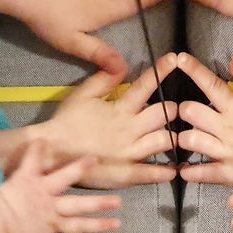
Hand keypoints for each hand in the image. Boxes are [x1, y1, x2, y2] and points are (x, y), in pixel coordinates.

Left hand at [0, 144, 121, 232]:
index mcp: (54, 222)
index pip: (81, 225)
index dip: (99, 224)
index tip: (117, 223)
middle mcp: (52, 206)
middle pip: (79, 205)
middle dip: (99, 203)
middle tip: (118, 199)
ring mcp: (41, 190)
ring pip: (64, 179)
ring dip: (78, 168)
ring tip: (94, 159)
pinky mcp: (26, 177)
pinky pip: (32, 161)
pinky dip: (36, 150)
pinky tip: (44, 138)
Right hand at [31, 54, 179, 186]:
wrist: (52, 151)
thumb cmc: (66, 122)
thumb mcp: (82, 95)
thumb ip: (103, 79)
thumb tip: (121, 64)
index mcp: (120, 108)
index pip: (145, 86)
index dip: (161, 71)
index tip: (175, 59)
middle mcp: (129, 129)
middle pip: (163, 115)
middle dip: (173, 109)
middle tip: (178, 110)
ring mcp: (129, 152)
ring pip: (163, 141)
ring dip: (173, 138)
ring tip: (180, 137)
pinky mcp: (126, 173)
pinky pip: (150, 173)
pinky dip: (164, 171)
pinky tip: (174, 170)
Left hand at [176, 53, 232, 186]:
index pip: (210, 84)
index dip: (193, 70)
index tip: (180, 59)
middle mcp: (226, 128)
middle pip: (191, 112)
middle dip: (185, 109)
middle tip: (186, 112)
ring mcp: (226, 152)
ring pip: (190, 140)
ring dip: (184, 137)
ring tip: (186, 138)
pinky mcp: (229, 173)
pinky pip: (203, 172)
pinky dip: (190, 171)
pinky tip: (184, 169)